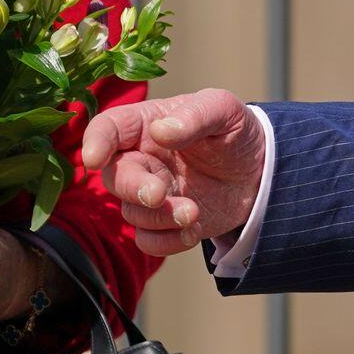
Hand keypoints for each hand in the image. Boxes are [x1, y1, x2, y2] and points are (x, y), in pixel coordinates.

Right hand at [80, 89, 267, 255]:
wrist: (259, 171)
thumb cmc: (234, 131)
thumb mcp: (223, 110)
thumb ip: (195, 116)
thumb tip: (160, 132)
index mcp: (146, 124)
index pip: (107, 128)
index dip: (95, 142)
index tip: (95, 160)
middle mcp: (141, 159)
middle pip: (113, 176)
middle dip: (132, 188)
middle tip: (158, 195)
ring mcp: (151, 192)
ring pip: (132, 212)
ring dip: (160, 218)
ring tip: (193, 211)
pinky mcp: (164, 223)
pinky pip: (148, 240)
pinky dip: (167, 242)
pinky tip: (192, 231)